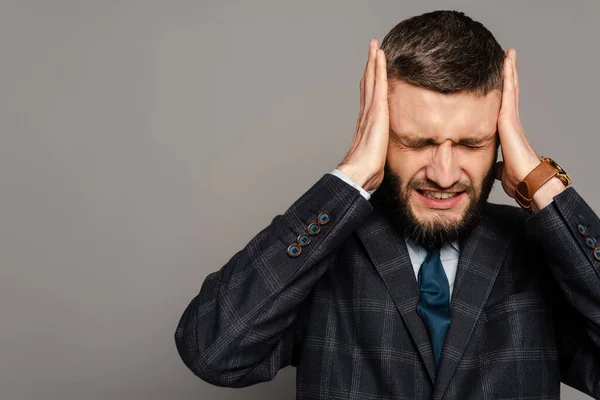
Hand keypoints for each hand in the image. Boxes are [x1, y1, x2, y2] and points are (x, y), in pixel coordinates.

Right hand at [337, 39, 388, 191]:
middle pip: (368, 84)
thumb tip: (379, 162)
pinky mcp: (376, 111)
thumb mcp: (376, 159)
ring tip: (375, 45)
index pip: (369, 98)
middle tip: (372, 48)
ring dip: (373, 61)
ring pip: (372, 80)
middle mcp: (366, 114)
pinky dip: (378, 68)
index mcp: (366, 124)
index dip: (370, 82)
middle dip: (370, 66)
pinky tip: (380, 55)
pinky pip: (379, 84)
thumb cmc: (366, 171)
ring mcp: (370, 111)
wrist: (360, 173)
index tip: (372, 69)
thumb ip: (377, 154)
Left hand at [494, 48, 541, 197]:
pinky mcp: (508, 118)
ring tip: (508, 54)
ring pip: (510, 88)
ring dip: (509, 70)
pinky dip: (507, 76)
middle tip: (507, 58)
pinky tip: (506, 62)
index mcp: (507, 132)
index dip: (503, 92)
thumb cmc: (517, 178)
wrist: (527, 181)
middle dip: (508, 76)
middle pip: (510, 93)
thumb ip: (495, 163)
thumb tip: (493, 167)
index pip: (504, 107)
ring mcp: (511, 118)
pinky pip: (508, 91)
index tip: (500, 79)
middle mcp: (510, 122)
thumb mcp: (499, 168)